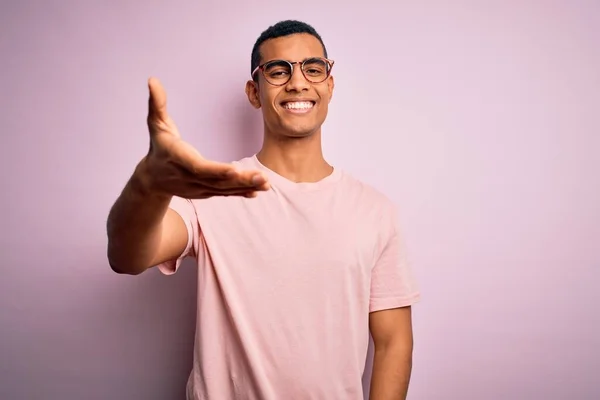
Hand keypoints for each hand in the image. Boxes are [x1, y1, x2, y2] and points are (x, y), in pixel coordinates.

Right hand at [138, 77, 269, 198]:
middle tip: (262, 177)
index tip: (234, 170)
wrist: (153, 178)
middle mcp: (189, 177)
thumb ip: (157, 102)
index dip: (216, 170)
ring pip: (224, 188)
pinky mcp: (205, 192)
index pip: (198, 167)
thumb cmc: (159, 146)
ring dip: (246, 186)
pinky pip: (225, 193)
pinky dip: (241, 192)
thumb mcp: (156, 123)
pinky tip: (258, 190)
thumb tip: (152, 80)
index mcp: (179, 158)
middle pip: (217, 181)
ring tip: (266, 182)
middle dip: (240, 180)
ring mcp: (198, 187)